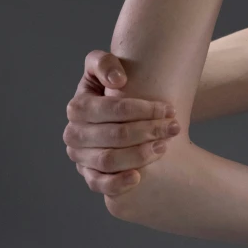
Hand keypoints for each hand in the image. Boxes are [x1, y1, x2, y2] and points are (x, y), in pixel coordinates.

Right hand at [64, 50, 180, 196]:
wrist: (118, 112)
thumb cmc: (115, 86)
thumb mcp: (106, 66)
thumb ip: (104, 63)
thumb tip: (116, 81)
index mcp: (77, 107)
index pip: (112, 109)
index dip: (142, 109)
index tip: (169, 109)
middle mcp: (74, 134)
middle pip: (114, 135)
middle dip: (148, 131)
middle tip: (173, 128)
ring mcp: (80, 157)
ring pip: (108, 161)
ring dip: (139, 155)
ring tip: (164, 146)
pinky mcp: (89, 175)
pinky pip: (99, 184)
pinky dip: (117, 183)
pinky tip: (139, 177)